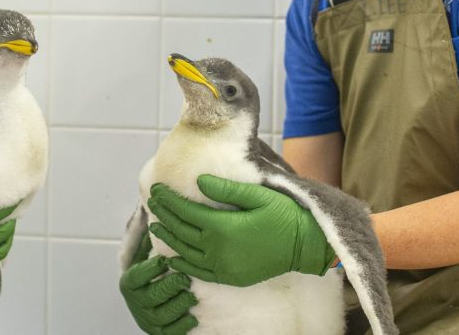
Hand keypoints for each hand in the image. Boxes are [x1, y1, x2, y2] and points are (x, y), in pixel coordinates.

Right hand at [119, 232, 197, 334]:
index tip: (166, 260)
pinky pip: (170, 332)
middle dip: (169, 288)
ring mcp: (146, 319)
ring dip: (178, 305)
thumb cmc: (150, 273)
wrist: (145, 302)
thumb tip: (155, 208)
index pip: (137, 276)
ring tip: (192, 296)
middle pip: (151, 297)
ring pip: (162, 315)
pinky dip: (182, 325)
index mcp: (129, 282)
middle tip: (185, 279)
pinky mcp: (158, 332)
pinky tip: (193, 316)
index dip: (151, 269)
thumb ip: (150, 238)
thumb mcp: (145, 256)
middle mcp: (135, 302)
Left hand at [146, 175, 334, 286]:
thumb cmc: (284, 216)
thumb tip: (199, 181)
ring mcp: (223, 267)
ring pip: (186, 253)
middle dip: (164, 216)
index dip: (169, 200)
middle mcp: (217, 250)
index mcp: (222, 227)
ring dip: (169, 238)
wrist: (306, 246)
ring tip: (156, 226)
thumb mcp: (257, 195)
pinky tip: (173, 259)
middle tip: (152, 203)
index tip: (156, 190)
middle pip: (182, 231)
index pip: (185, 212)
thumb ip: (226, 190)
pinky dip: (182, 265)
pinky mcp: (230, 277)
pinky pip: (199, 273)